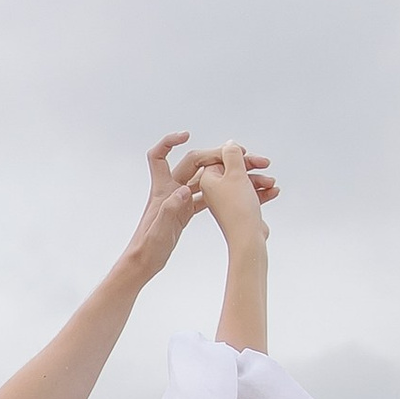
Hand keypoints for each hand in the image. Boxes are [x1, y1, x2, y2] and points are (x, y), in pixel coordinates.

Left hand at [121, 134, 277, 280]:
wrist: (144, 263)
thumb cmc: (148, 248)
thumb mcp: (159, 231)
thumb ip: (170, 209)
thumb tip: (184, 190)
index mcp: (162, 190)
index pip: (159, 156)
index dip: (169, 142)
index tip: (187, 135)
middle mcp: (171, 189)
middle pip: (196, 164)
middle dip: (219, 156)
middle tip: (246, 156)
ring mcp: (180, 199)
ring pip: (207, 179)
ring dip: (228, 174)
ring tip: (255, 175)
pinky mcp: (186, 211)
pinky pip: (208, 195)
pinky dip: (224, 192)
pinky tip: (242, 193)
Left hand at [192, 143, 271, 251]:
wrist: (247, 238)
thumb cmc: (238, 209)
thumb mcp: (236, 174)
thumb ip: (233, 155)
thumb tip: (230, 145)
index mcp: (207, 180)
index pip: (219, 158)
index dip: (235, 155)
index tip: (247, 155)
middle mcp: (213, 190)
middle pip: (233, 169)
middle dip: (251, 167)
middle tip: (263, 164)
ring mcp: (225, 201)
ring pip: (243, 182)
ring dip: (259, 180)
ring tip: (271, 183)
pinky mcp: (237, 210)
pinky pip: (249, 195)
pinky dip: (261, 192)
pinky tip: (273, 191)